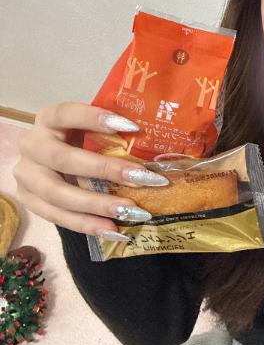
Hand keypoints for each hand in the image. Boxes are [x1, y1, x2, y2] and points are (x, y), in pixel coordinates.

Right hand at [13, 102, 168, 237]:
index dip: (95, 118)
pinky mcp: (28, 201)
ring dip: (98, 205)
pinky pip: (57, 217)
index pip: (66, 113)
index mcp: (47, 119)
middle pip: (63, 159)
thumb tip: (157, 141)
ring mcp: (26, 176)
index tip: (133, 127)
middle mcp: (32, 145)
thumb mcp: (88, 129)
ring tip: (131, 212)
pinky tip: (114, 231)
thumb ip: (111, 132)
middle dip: (105, 170)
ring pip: (58, 194)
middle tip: (142, 179)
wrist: (44, 162)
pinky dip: (87, 225)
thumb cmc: (77, 141)